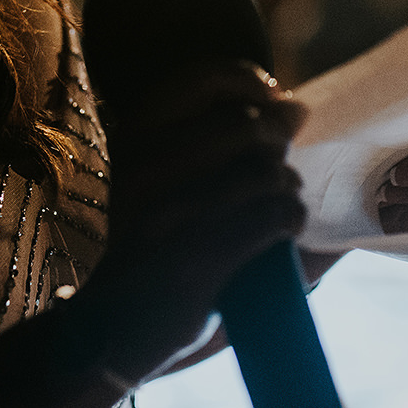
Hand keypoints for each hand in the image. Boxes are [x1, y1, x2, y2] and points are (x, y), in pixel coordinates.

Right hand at [80, 63, 307, 380]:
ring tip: (281, 205)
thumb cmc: (154, 245)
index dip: (251, 83)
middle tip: (277, 169)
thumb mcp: (167, 179)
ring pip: (266, 173)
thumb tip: (295, 107)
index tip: (272, 100)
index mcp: (134, 135)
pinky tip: (285, 229)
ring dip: (288, 188)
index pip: (206, 78)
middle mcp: (144, 166)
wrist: (111, 329)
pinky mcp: (196, 259)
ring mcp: (168, 214)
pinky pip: (272, 217)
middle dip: (278, 144)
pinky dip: (292, 219)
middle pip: (248, 125)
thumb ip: (226, 140)